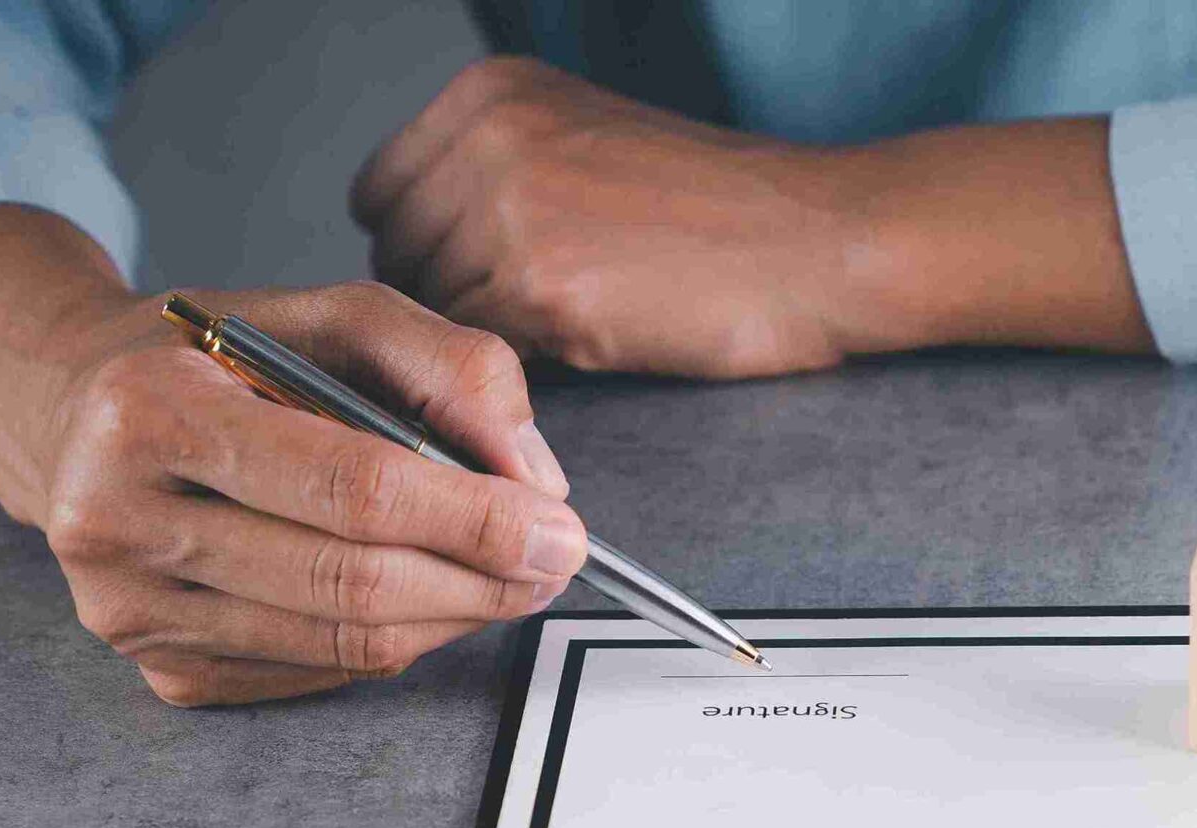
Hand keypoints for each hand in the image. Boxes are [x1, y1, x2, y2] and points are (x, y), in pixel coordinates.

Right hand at [0, 207, 584, 705]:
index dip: (474, 519)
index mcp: (149, 410)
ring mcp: (131, 609)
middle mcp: (117, 518)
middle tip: (554, 563)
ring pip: (347, 641)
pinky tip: (419, 595)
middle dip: (482, 580)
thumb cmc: (214, 361)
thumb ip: (449, 367)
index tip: (557, 529)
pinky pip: (320, 671)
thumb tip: (533, 476)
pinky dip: (394, 638)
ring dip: (453, 616)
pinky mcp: (160, 667)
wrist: (74, 412)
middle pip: (354, 580)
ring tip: (506, 577)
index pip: (353, 488)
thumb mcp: (329, 316)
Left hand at [351, 59, 1154, 378]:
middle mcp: (485, 138)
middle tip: (531, 315)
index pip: (381, 192)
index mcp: (491, 91)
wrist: (815, 241)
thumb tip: (420, 238)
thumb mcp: (590, 137)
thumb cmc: (721, 208)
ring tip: (575, 325)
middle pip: (396, 256)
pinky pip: (480, 356)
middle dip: (448, 297)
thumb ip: (497, 166)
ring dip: (486, 340)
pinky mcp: (537, 289)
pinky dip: (523, 368)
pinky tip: (592, 342)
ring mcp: (506, 211)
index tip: (476, 277)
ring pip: (433, 314)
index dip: (424, 248)